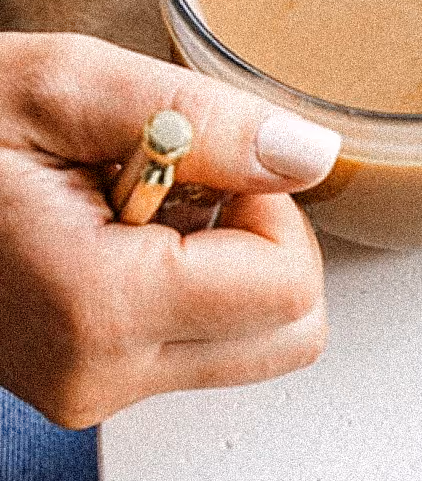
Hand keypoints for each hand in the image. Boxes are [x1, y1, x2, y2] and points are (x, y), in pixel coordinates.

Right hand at [0, 33, 341, 428]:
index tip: (202, 169)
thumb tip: (307, 157)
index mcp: (97, 307)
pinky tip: (112, 240)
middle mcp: (100, 376)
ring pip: (254, 345)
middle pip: (291, 333)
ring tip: (130, 210)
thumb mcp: (57, 86)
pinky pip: (198, 347)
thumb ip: (199, 120)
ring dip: (225, 269)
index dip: (269, 211)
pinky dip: (184, 290)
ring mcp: (90, 395)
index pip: (291, 288)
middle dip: (263, 247)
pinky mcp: (87, 391)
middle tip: (177, 189)